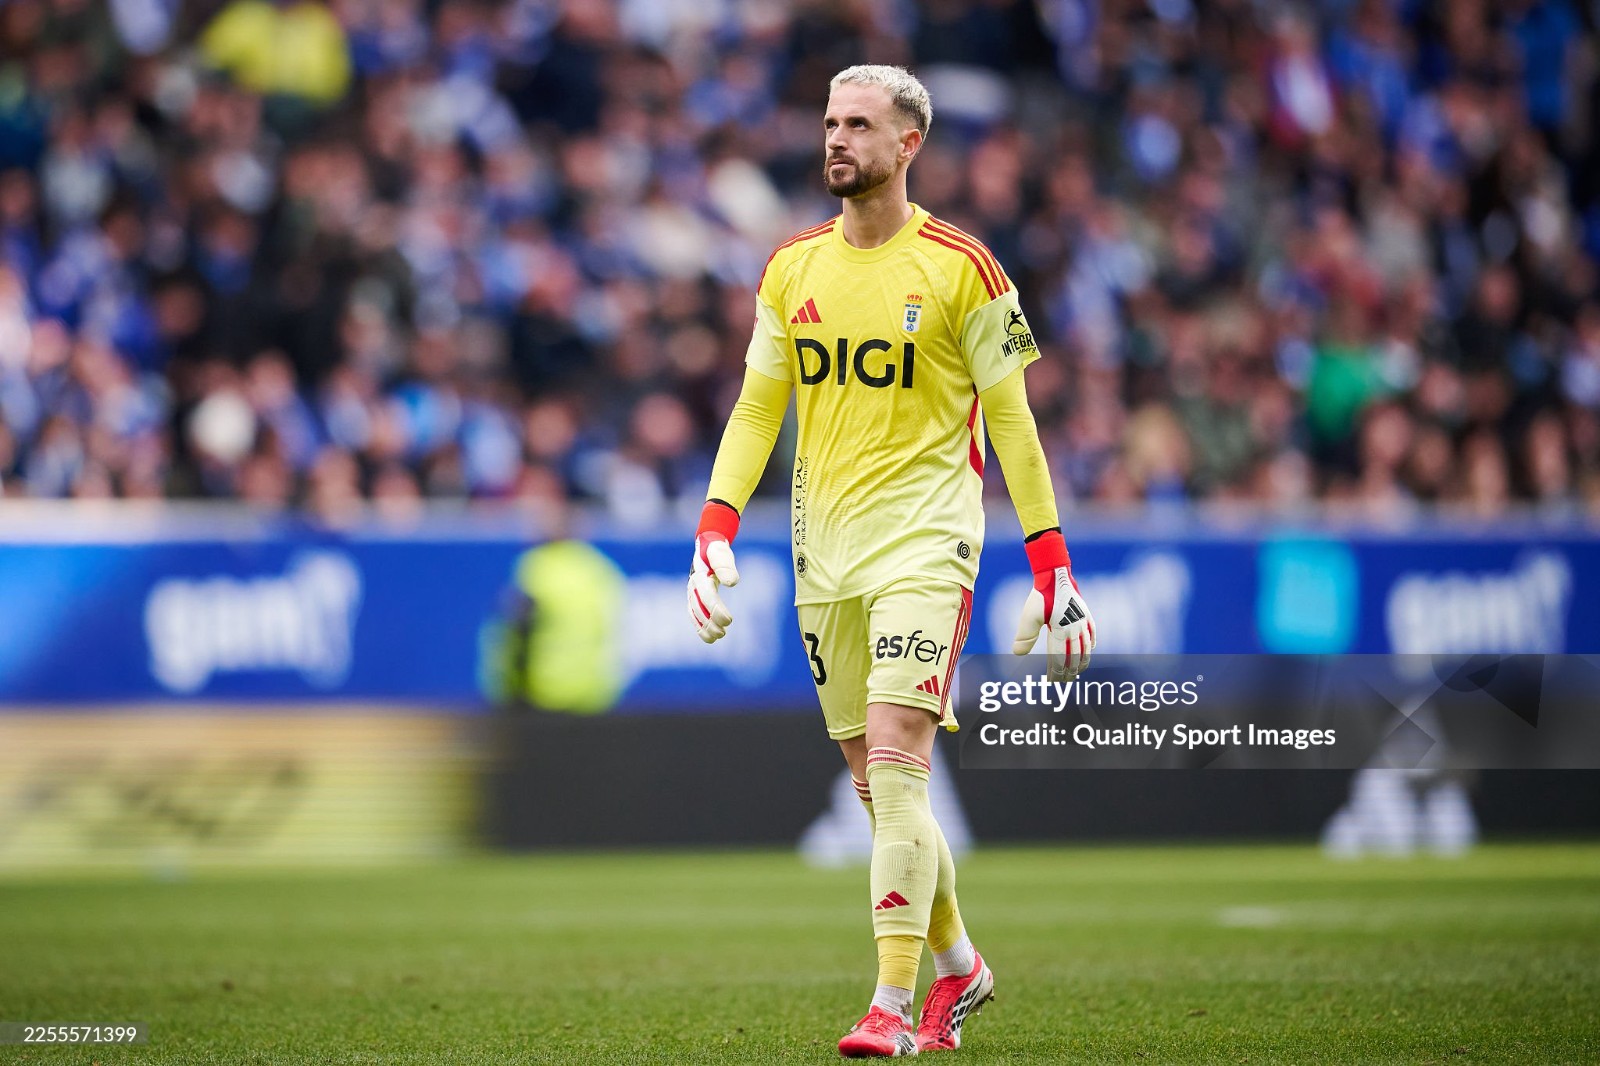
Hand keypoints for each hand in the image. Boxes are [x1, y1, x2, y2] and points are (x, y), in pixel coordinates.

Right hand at [688, 501, 741, 643]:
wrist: (705, 546)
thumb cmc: (715, 549)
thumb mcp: (721, 553)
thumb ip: (725, 566)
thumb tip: (732, 582)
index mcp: (699, 575)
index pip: (707, 595)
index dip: (716, 609)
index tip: (729, 620)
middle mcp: (692, 586)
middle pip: (699, 608)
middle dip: (711, 621)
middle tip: (724, 632)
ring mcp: (691, 593)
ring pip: (695, 614)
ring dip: (705, 627)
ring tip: (719, 636)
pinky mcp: (693, 599)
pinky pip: (693, 615)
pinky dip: (700, 627)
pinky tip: (710, 638)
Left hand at [1011, 530, 1095, 681]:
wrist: (1055, 574)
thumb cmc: (1040, 595)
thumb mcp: (1028, 616)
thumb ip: (1024, 636)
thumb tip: (1017, 654)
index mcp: (1061, 631)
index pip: (1060, 658)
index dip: (1057, 672)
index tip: (1052, 681)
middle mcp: (1075, 628)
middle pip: (1074, 656)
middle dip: (1070, 671)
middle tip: (1065, 682)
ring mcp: (1083, 621)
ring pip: (1086, 647)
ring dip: (1082, 661)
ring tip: (1078, 671)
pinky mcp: (1087, 613)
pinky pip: (1093, 632)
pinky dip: (1092, 643)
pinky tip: (1091, 649)